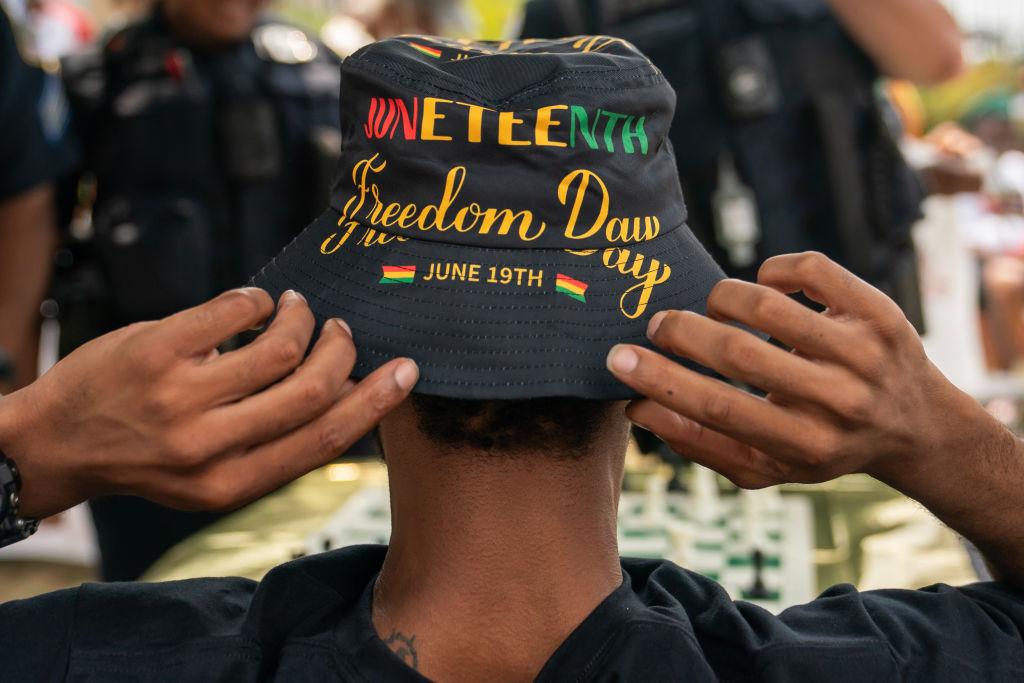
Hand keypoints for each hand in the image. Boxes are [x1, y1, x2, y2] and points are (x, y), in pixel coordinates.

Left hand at [0, 288, 418, 518]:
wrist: (55, 442)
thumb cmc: (146, 455)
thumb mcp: (212, 474)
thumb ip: (273, 440)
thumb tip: (344, 388)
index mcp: (231, 483)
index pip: (323, 439)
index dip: (374, 401)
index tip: (406, 371)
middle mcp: (208, 446)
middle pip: (312, 390)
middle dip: (341, 350)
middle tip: (340, 330)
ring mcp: (179, 397)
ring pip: (279, 346)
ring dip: (302, 318)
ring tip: (296, 309)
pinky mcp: (155, 350)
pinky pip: (234, 310)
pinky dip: (258, 300)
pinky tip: (253, 303)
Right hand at [607, 252, 1005, 490]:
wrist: (915, 426)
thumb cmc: (819, 444)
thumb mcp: (765, 466)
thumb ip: (700, 444)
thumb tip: (637, 407)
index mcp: (805, 446)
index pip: (720, 409)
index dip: (661, 382)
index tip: (620, 359)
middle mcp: (840, 401)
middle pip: (739, 354)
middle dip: (681, 333)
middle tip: (656, 324)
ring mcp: (864, 353)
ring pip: (771, 305)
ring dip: (722, 298)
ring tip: (712, 307)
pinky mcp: (879, 312)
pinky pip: (813, 270)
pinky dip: (774, 268)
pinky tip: (763, 283)